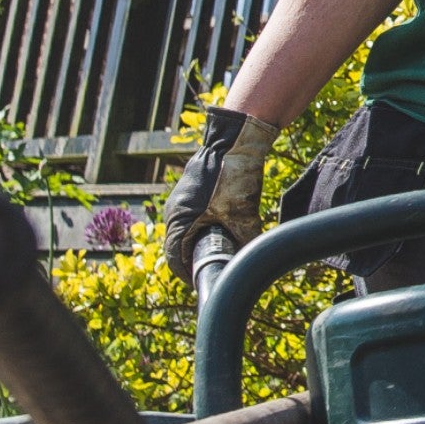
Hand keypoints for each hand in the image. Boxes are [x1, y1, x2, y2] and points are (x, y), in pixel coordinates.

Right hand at [163, 106, 278, 282]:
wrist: (232, 142)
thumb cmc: (232, 177)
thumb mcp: (242, 215)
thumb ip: (245, 240)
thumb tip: (250, 259)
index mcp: (179, 220)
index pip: (175, 258)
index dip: (188, 273)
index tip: (202, 281)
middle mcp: (174, 211)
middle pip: (179, 246)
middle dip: (196, 259)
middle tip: (213, 268)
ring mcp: (180, 200)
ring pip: (187, 231)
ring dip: (200, 242)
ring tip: (219, 250)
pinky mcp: (190, 192)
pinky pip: (192, 217)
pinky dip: (203, 227)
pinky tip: (221, 228)